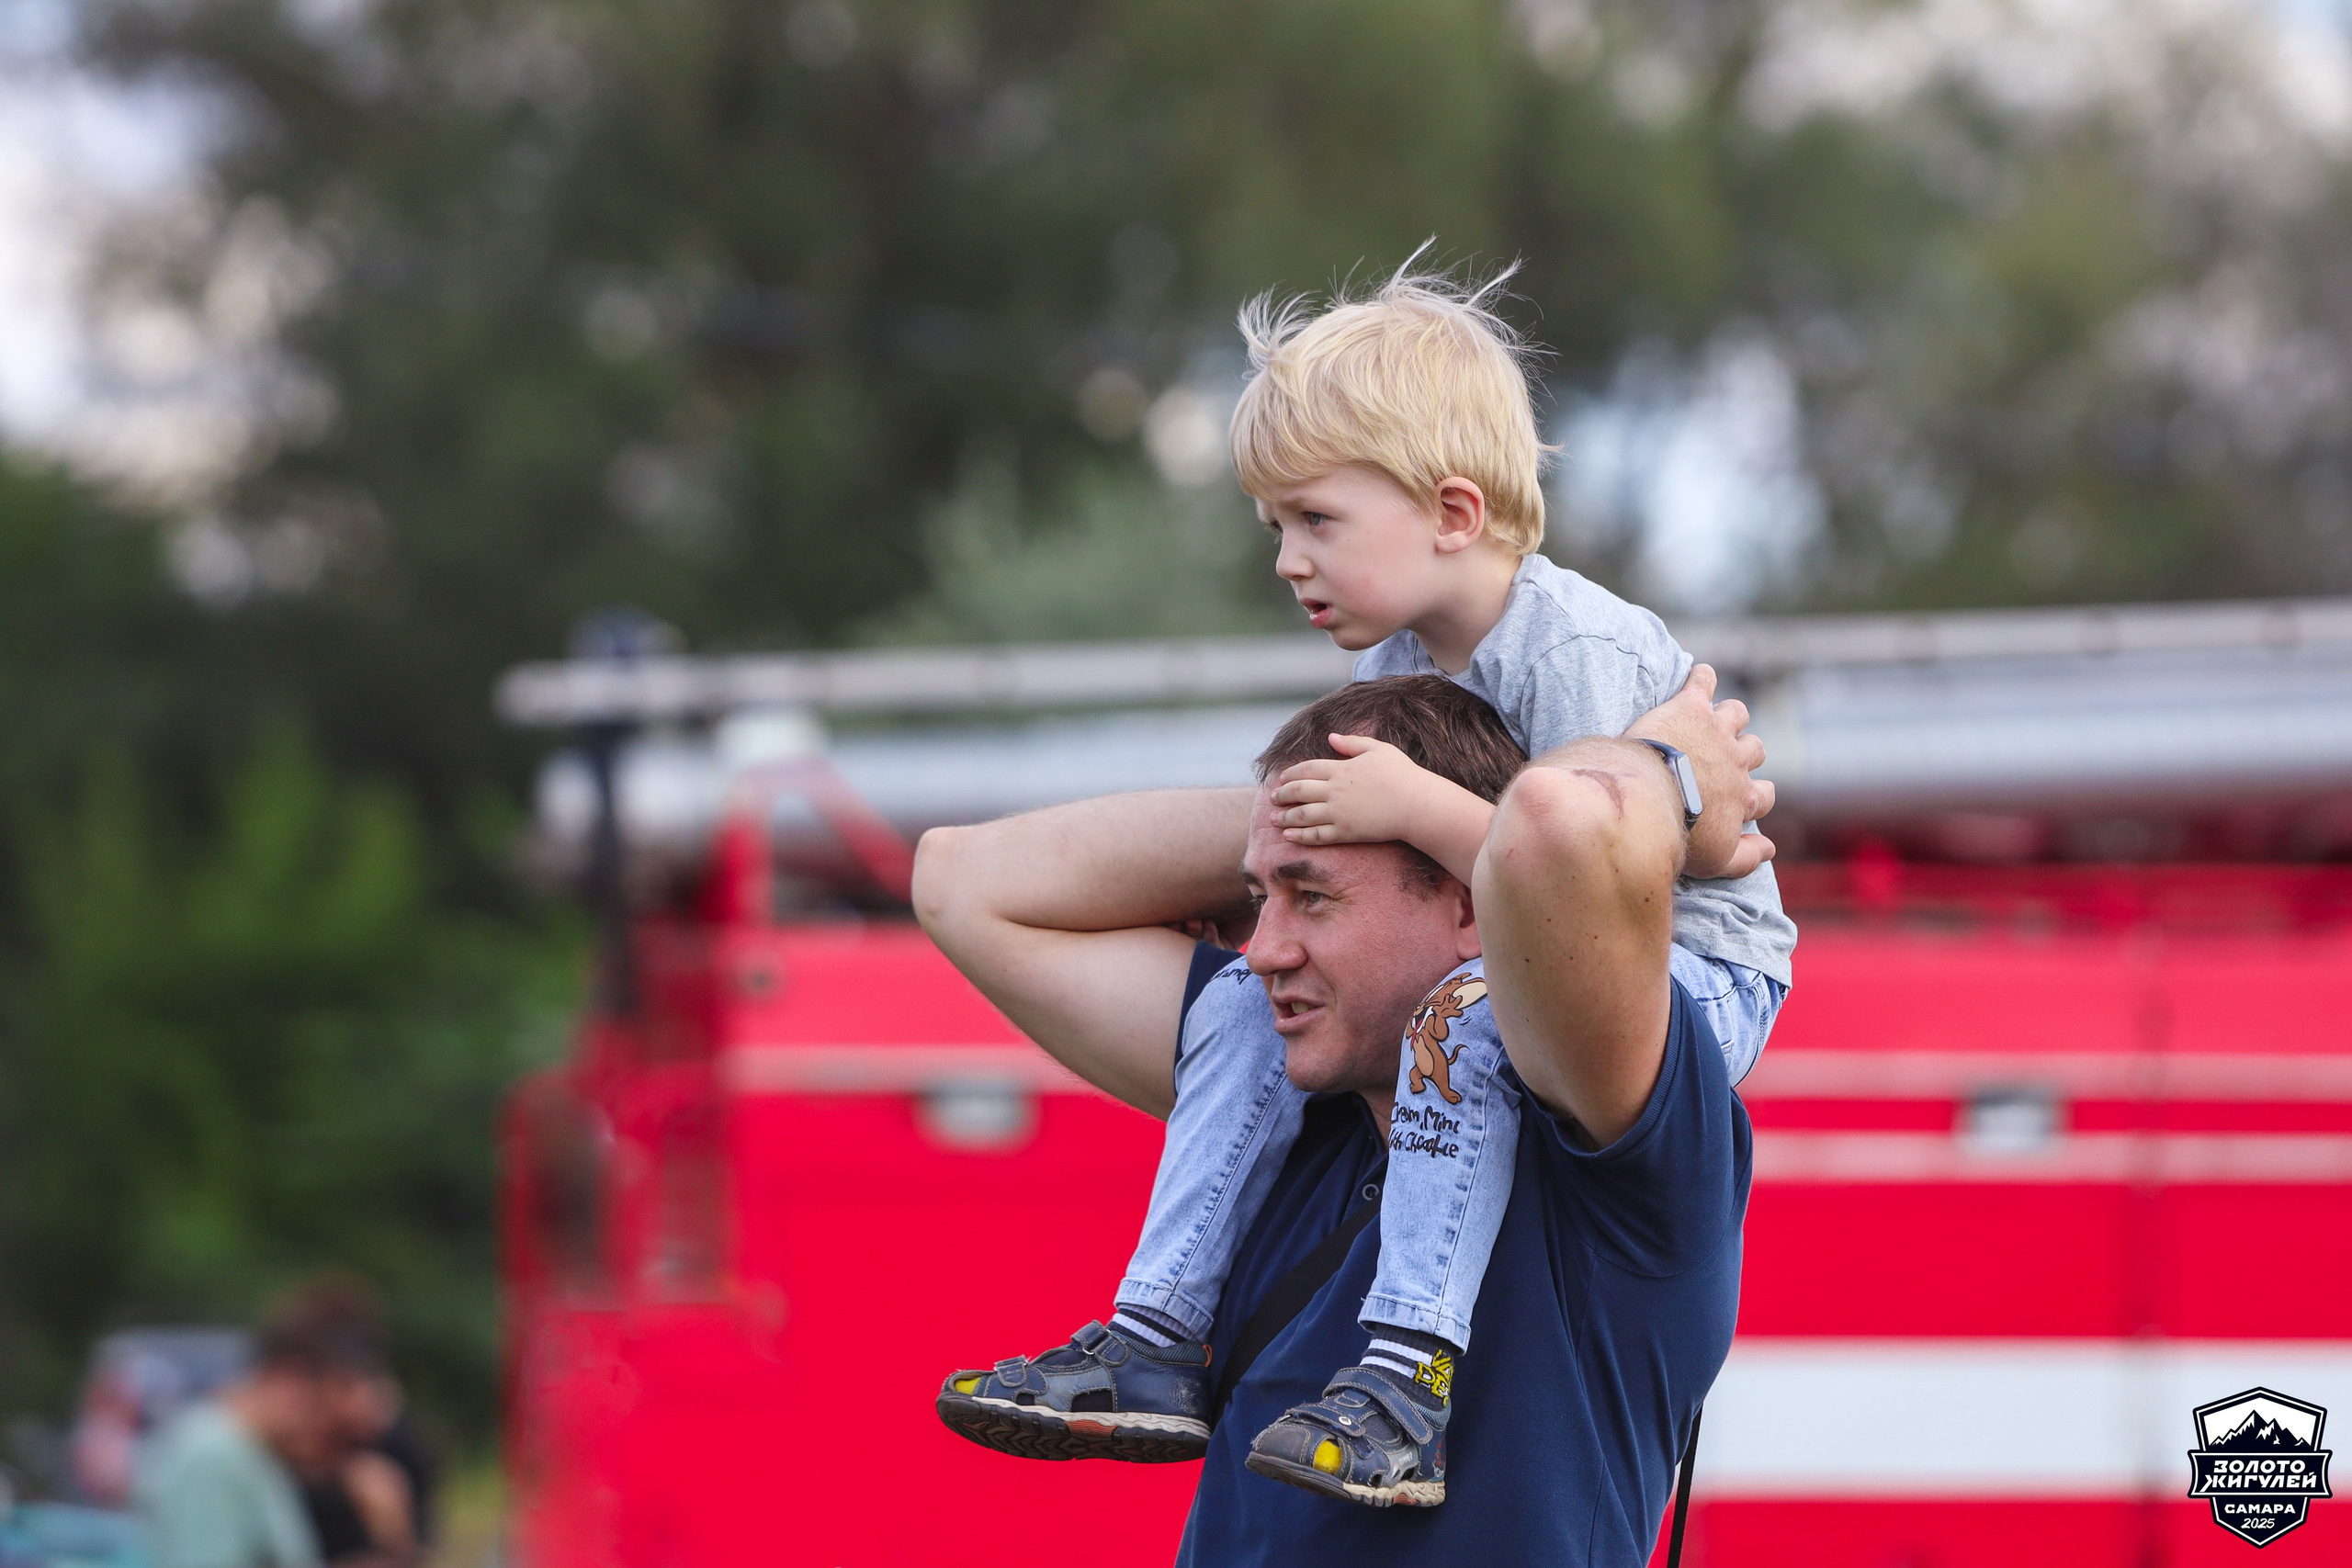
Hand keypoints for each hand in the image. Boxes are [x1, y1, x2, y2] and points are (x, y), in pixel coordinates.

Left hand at [1273, 735, 1496, 884]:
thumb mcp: (1378, 749)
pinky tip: (1288, 837)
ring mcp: (1338, 813)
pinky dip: (1300, 836)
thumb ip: (1352, 743)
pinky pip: (1316, 836)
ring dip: (1285, 817)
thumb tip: (1331, 738)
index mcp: (1340, 769)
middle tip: (1272, 798)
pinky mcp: (1345, 832)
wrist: (1416, 804)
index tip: (1281, 778)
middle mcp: (1334, 791)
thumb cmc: (1401, 775)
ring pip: (1302, 815)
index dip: (1291, 774)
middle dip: (1282, 795)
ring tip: (1274, 820)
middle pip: (1299, 791)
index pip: (1306, 769)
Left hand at [1624, 664, 1776, 878]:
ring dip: (1728, 716)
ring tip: (1711, 721)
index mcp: (1743, 797)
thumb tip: (1770, 849)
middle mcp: (1737, 760)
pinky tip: (1697, 679)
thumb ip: (1747, 858)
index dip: (1754, 796)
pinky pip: (1703, 681)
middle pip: (1754, 751)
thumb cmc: (1680, 834)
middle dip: (1743, 754)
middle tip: (1720, 759)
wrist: (1647, 800)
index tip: (1739, 799)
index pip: (1764, 795)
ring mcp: (1715, 731)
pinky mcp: (1690, 707)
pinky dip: (1701, 678)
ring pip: (1737, 714)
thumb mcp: (1717, 861)